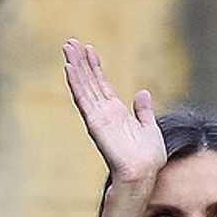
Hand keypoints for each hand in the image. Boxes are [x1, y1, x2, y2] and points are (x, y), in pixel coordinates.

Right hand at [63, 38, 165, 186]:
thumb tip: (142, 93)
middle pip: (89, 82)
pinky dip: (76, 84)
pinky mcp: (95, 123)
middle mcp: (104, 113)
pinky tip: (69, 69)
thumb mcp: (149, 128)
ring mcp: (98, 117)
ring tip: (67, 48)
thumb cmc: (148, 157)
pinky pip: (83, 100)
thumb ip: (143, 111)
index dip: (95, 66)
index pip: (101, 85)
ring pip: (83, 87)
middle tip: (70, 42)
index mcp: (116, 113)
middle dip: (80, 62)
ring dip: (75, 67)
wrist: (144, 173)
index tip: (88, 49)